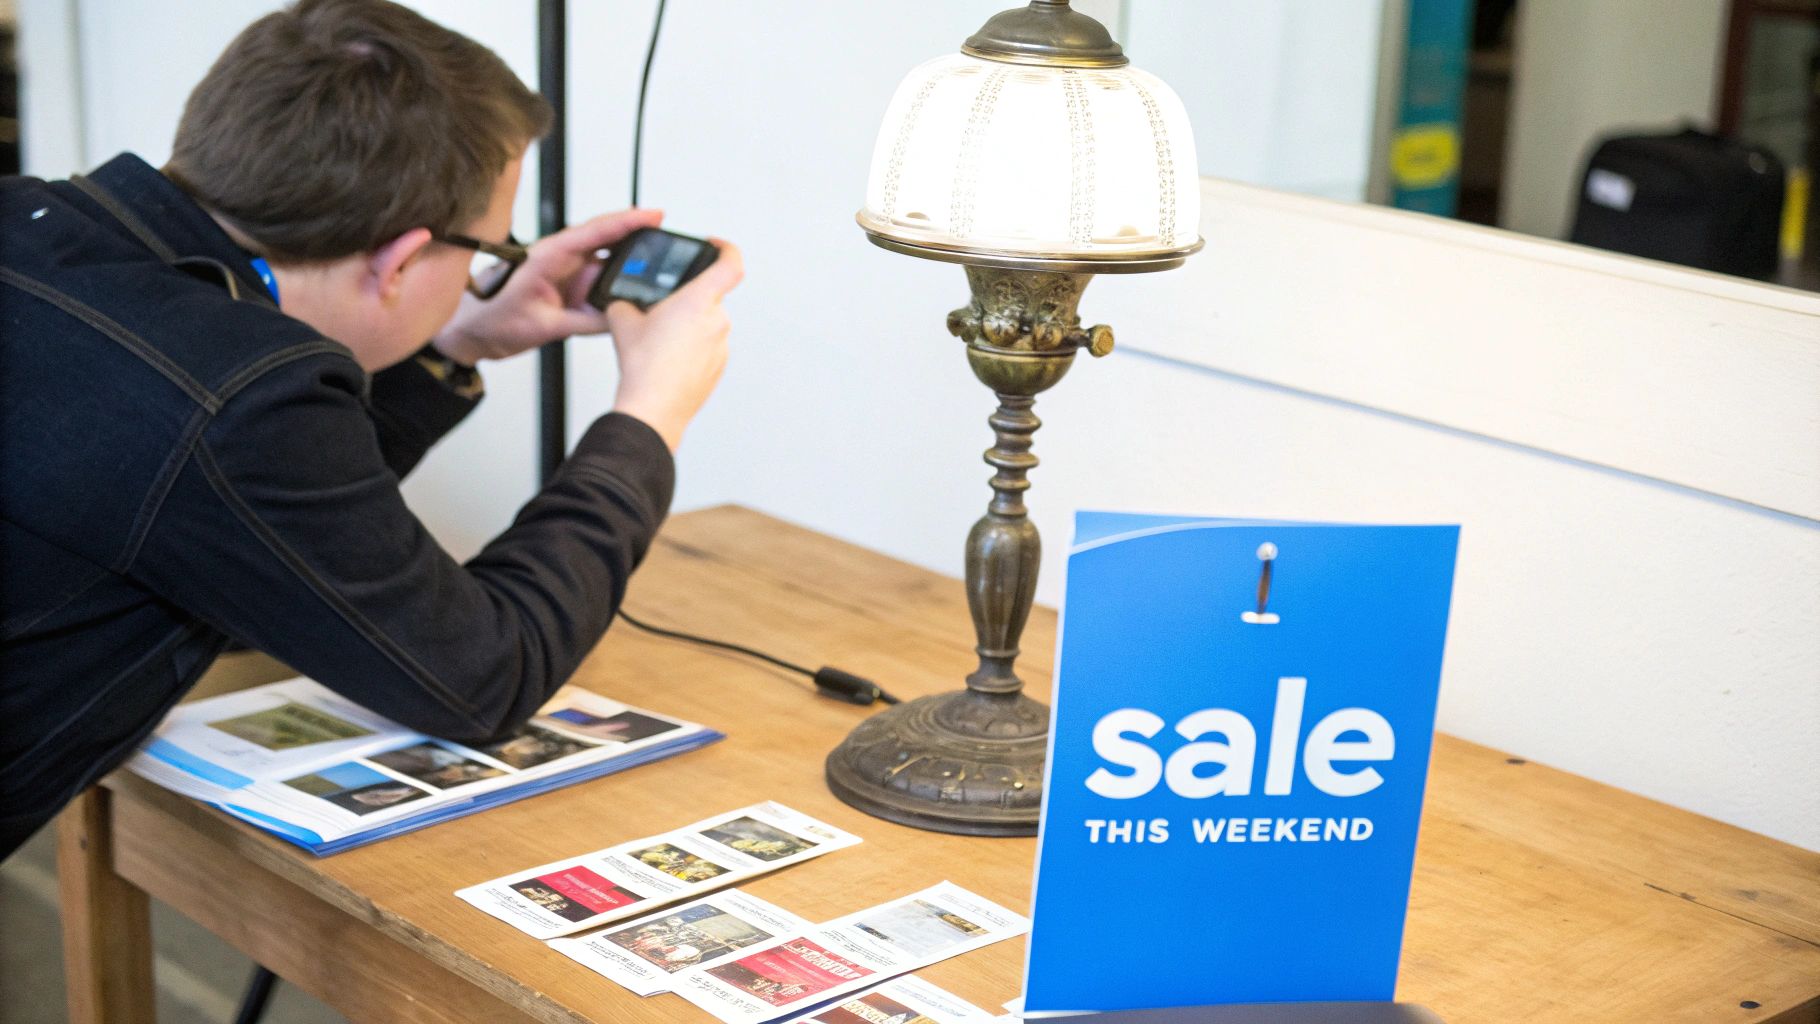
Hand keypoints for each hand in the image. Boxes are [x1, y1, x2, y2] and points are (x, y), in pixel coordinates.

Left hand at [430, 208, 664, 364]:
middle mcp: (560, 257)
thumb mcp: (541, 326)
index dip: (628, 222)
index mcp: (549, 255)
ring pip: (606, 261)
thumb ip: (581, 322)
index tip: (655, 215)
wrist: (468, 331)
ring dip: (629, 264)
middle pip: (607, 240)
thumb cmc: (491, 319)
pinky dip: (617, 284)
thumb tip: (617, 319)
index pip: (596, 231)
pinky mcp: (567, 285)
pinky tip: (634, 290)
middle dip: (638, 238)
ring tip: (659, 268)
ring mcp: (565, 271)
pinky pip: (599, 282)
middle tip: (669, 240)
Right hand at [605, 240, 743, 451]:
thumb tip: (624, 304)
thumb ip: (626, 302)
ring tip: (659, 339)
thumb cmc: (645, 367)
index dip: (726, 248)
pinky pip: (707, 347)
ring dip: (687, 325)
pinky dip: (691, 347)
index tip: (714, 245)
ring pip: (707, 324)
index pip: (731, 263)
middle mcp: (718, 321)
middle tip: (663, 308)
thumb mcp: (623, 321)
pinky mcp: (718, 367)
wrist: (653, 408)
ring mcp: (721, 346)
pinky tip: (667, 358)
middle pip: (709, 296)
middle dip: (687, 299)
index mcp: (700, 301)